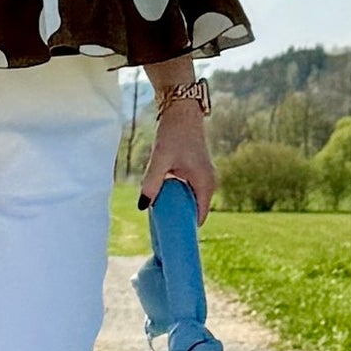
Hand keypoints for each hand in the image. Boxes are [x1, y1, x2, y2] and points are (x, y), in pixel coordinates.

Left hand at [137, 105, 214, 225]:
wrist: (182, 110)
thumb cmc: (174, 133)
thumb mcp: (161, 159)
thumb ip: (152, 182)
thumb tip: (143, 206)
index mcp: (204, 184)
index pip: (199, 217)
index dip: (186, 229)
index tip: (172, 240)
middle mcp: (208, 183)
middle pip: (194, 210)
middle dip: (179, 220)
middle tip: (161, 232)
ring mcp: (203, 177)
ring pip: (190, 200)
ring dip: (176, 208)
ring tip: (159, 219)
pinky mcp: (195, 171)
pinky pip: (187, 191)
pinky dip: (177, 197)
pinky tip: (161, 200)